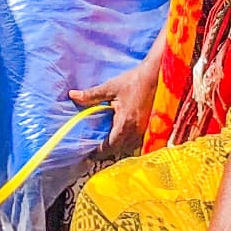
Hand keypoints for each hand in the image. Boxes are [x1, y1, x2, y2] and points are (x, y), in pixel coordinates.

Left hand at [70, 39, 166, 156]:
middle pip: (120, 150)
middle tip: (96, 150)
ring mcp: (145, 130)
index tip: (88, 155)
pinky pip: (138, 141)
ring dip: (120, 148)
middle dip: (108, 151)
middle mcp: (136, 130)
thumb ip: (92, 95)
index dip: (98, 152)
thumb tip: (72, 95)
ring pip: (131, 147)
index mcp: (125, 123)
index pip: (109, 145)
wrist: (157, 74)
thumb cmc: (133, 80)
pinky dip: (130, 142)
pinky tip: (124, 136)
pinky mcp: (152, 126)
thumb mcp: (111, 87)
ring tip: (109, 144)